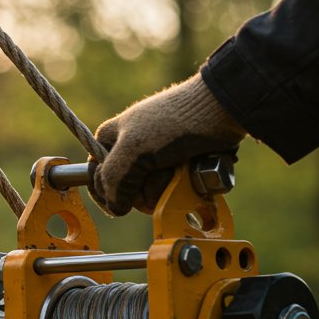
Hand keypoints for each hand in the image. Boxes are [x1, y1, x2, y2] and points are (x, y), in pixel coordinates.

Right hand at [89, 74, 245, 215]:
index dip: (107, 194)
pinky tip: (191, 174)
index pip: (95, 179)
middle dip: (144, 189)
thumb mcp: (134, 149)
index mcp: (110, 140)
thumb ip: (114, 180)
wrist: (222, 109)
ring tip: (180, 167)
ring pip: (152, 193)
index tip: (119, 201)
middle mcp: (131, 150)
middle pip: (127, 191)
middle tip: (158, 170)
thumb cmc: (174, 122)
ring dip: (167, 187)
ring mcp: (156, 160)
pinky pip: (174, 189)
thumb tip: (115, 209)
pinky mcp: (179, 166)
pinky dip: (184, 188)